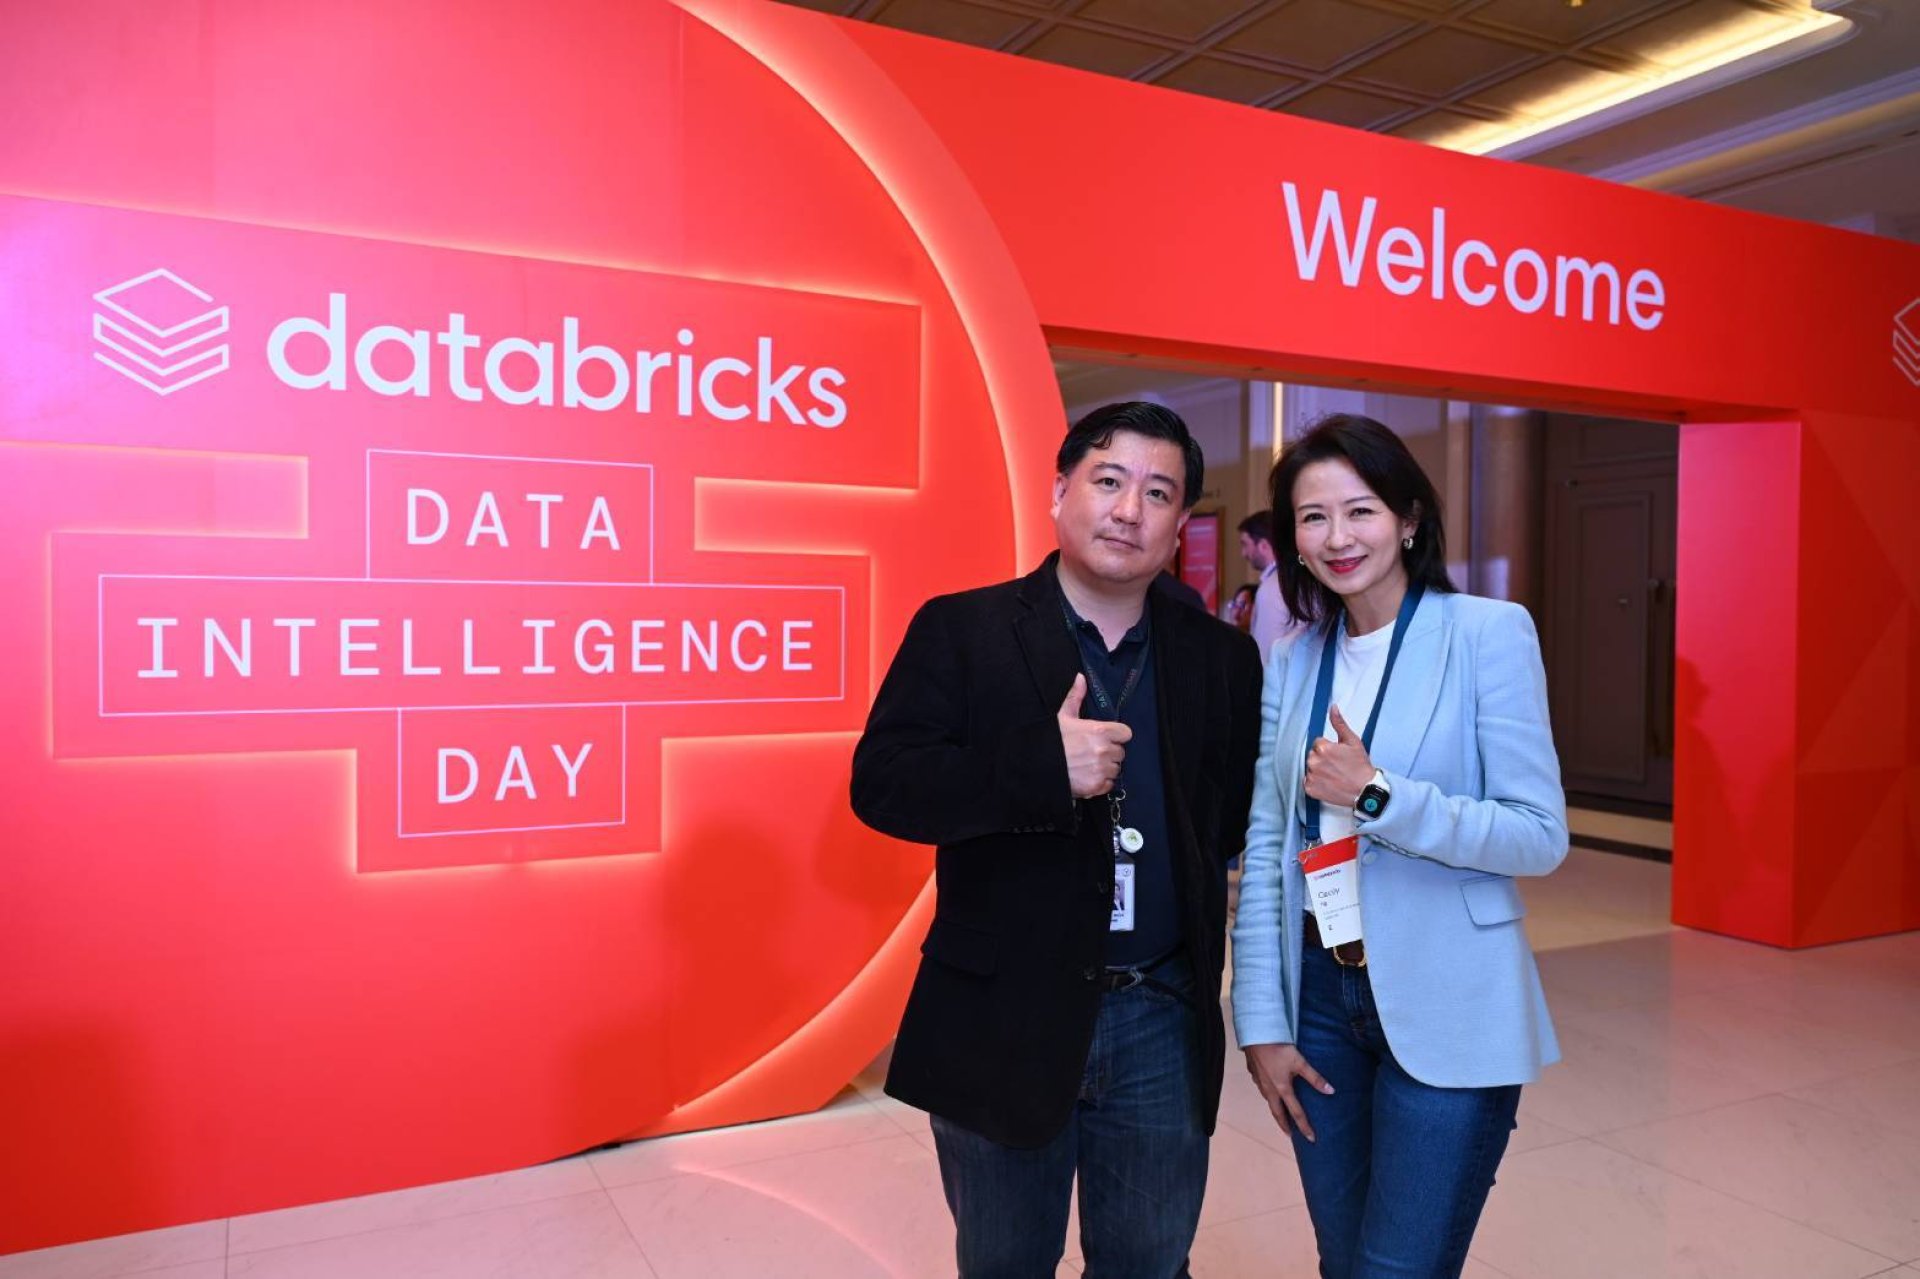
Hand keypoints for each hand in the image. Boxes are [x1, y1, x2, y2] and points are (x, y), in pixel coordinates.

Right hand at [1058, 673, 1132, 797]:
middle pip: (1120, 753)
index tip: (1106, 738)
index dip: (1117, 736)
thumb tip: (1081, 677)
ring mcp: (1101, 769)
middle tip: (1093, 753)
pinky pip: (1109, 784)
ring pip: (1115, 769)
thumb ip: (1076, 697)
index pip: (1125, 733)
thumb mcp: (1063, 716)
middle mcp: (1104, 750)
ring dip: (1106, 768)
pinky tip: (1088, 776)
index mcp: (1100, 730)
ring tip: (1089, 766)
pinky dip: (1101, 782)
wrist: (1036, 765)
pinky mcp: (1097, 786)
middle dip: (1109, 753)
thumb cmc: (1051, 740)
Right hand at [1244, 1042, 1333, 1141]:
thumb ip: (1315, 1078)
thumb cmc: (1278, 1048)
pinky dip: (1267, 1095)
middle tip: (1290, 1134)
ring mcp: (1260, 1082)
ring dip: (1275, 1110)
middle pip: (1277, 1112)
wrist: (1256, 1035)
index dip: (1304, 1126)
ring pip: (1268, 1101)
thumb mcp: (1300, 1062)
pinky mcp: (1254, 1072)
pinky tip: (1268, 1089)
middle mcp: (1269, 1089)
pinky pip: (1261, 1088)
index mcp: (1282, 1089)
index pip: (1296, 1112)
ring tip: (1280, 1114)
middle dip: (1284, 1125)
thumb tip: (1331, 1091)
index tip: (1311, 1138)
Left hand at [1302, 703, 1373, 808]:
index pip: (1318, 743)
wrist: (1364, 790)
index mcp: (1322, 748)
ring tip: (1334, 775)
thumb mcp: (1352, 741)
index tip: (1338, 756)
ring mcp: (1311, 776)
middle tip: (1337, 765)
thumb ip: (1339, 723)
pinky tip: (1328, 783)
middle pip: (1313, 755)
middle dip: (1323, 758)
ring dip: (1319, 770)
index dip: (1329, 748)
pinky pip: (1308, 781)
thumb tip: (1333, 708)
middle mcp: (1314, 762)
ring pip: (1310, 767)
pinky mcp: (1310, 789)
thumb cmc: (1360, 767)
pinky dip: (1316, 782)